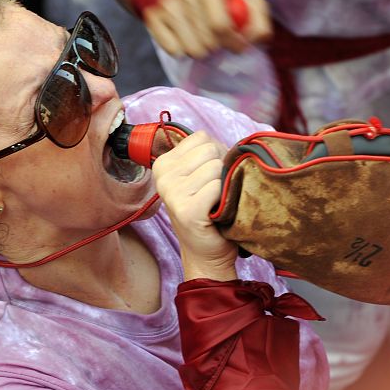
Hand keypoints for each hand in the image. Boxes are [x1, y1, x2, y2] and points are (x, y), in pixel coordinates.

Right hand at [143, 0, 271, 58]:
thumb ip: (256, 15)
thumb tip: (259, 39)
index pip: (220, 26)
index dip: (234, 43)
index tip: (238, 47)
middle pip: (206, 43)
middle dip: (217, 48)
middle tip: (217, 42)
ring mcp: (166, 6)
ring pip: (190, 50)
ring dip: (200, 50)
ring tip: (200, 38)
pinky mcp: (152, 19)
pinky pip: (173, 50)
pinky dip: (181, 50)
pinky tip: (183, 38)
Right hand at [151, 131, 236, 280]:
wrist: (206, 252)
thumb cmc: (208, 210)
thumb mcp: (197, 176)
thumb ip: (204, 154)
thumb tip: (225, 143)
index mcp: (163, 163)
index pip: (201, 137)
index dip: (216, 153)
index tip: (211, 176)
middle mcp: (163, 176)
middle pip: (210, 148)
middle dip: (222, 166)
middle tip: (217, 190)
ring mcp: (172, 193)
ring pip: (216, 166)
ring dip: (224, 184)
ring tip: (217, 201)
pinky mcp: (187, 210)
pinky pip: (217, 187)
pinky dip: (225, 198)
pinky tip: (217, 211)